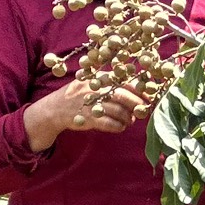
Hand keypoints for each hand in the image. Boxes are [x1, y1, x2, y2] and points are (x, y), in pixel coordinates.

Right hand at [24, 82, 146, 152]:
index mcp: (100, 78)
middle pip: (124, 97)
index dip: (140, 90)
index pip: (125, 82)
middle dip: (137, 105)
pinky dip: (119, 127)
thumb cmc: (79, 95)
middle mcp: (96, 89)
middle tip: (143, 111)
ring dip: (128, 118)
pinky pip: (110, 124)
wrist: (55, 108)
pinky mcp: (88, 118)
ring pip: (119, 112)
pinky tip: (120, 127)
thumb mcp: (93, 82)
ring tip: (130, 120)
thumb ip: (112, 82)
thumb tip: (139, 87)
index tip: (150, 97)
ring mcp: (92, 104)